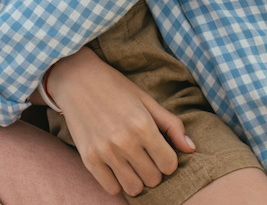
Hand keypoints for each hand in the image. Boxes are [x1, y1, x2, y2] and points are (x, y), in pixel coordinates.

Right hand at [46, 47, 194, 196]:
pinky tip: (116, 168)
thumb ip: (172, 125)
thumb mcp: (147, 100)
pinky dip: (117, 182)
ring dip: (136, 179)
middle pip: (153, 179)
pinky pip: (111, 188)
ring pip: (134, 188)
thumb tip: (191, 148)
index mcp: (143, 126)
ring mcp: (105, 152)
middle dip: (153, 170)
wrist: (76, 78)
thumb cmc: (115, 87)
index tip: (160, 152)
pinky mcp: (88, 158)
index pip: (169, 165)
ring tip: (131, 165)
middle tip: (145, 157)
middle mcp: (125, 141)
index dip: (168, 160)